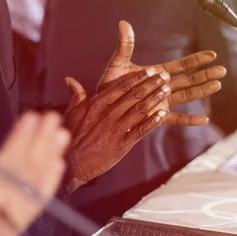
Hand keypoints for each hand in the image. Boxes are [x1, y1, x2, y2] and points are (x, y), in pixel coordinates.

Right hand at [0, 112, 69, 235]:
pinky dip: (51, 183)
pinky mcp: (23, 222)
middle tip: (53, 118)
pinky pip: (41, 201)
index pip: (7, 158)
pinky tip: (59, 166)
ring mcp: (17, 212)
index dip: (21, 136)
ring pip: (38, 179)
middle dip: (41, 139)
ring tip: (62, 135)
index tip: (32, 117)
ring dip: (51, 155)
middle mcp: (5, 200)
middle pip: (28, 164)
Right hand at [64, 69, 169, 192]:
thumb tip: (69, 79)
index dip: (138, 78)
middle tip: (165, 76)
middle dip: (151, 84)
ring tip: (166, 89)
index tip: (150, 71)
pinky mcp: (122, 145)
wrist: (72, 164)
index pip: (121, 87)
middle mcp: (108, 115)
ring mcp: (116, 130)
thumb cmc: (71, 137)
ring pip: (140, 110)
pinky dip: (152, 122)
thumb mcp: (71, 113)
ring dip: (155, 98)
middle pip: (134, 95)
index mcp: (97, 104)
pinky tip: (163, 114)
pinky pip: (140, 131)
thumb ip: (76, 95)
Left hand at [97, 21, 224, 125]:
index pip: (180, 66)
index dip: (196, 60)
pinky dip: (189, 120)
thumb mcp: (117, 65)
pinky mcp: (155, 117)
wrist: (101, 108)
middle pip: (189, 80)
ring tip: (218, 85)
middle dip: (206, 75)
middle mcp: (161, 88)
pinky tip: (204, 120)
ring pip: (186, 96)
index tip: (211, 55)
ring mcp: (160, 102)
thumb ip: (124, 47)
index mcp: (155, 74)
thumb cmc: (108, 86)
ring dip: (202, 91)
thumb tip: (123, 24)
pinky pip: (175, 119)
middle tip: (222, 70)